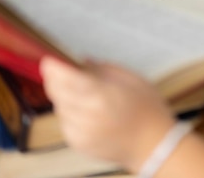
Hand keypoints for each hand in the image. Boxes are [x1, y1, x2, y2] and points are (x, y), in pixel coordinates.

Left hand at [40, 56, 175, 171]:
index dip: (53, 66)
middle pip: (56, 91)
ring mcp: (80, 131)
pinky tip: (87, 111)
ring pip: (58, 106)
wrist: (154, 145)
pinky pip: (64, 122)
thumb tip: (82, 61)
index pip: (65, 77)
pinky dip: (69, 113)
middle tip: (59, 69)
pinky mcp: (78, 143)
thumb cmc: (148, 110)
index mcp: (100, 94)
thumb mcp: (132, 79)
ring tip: (83, 93)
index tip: (49, 59)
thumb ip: (104, 68)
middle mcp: (86, 114)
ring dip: (63, 96)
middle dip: (54, 78)